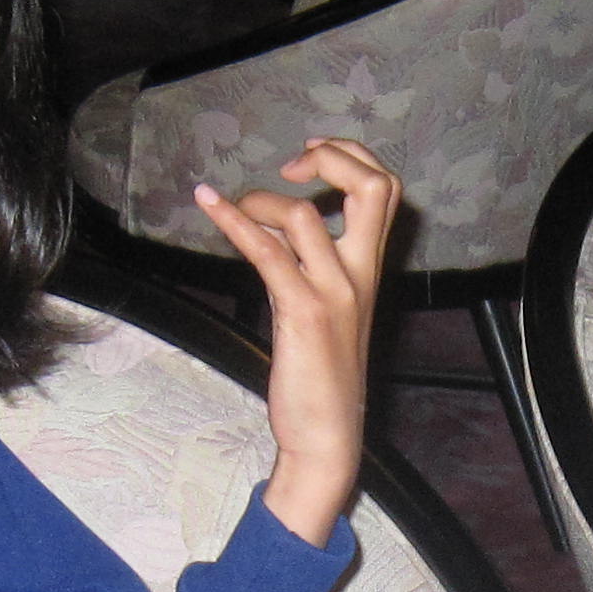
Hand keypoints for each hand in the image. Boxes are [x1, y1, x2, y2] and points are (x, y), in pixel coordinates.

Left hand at [197, 136, 397, 547]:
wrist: (329, 436)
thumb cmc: (322, 378)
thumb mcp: (326, 309)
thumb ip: (312, 265)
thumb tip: (279, 227)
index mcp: (369, 270)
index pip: (384, 189)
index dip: (349, 159)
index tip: (308, 165)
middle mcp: (360, 274)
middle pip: (373, 185)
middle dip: (332, 155)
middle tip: (293, 165)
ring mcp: (334, 292)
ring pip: (306, 214)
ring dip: (261, 199)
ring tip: (231, 205)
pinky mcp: (302, 313)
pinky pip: (268, 251)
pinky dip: (233, 219)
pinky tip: (208, 204)